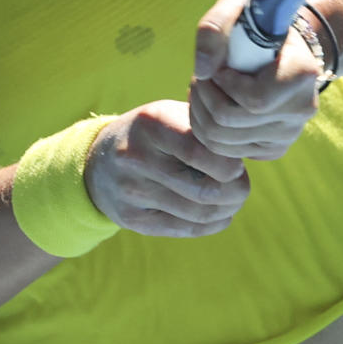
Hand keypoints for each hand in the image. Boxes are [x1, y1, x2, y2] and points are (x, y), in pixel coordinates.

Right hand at [84, 99, 249, 236]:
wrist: (98, 160)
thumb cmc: (152, 133)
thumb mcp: (170, 114)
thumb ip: (204, 128)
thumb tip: (244, 152)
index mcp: (151, 123)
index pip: (202, 152)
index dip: (230, 164)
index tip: (237, 163)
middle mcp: (136, 157)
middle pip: (204, 189)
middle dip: (235, 192)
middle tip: (242, 186)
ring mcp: (131, 190)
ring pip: (198, 213)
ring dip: (227, 210)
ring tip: (233, 200)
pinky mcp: (131, 218)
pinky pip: (184, 229)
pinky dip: (211, 225)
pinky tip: (219, 215)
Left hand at [189, 0, 321, 160]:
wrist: (282, 48)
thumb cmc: (257, 25)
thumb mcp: (235, 7)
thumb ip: (214, 28)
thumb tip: (203, 70)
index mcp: (302, 73)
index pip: (254, 100)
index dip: (223, 86)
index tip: (218, 67)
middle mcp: (302, 108)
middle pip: (230, 123)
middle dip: (202, 98)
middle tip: (200, 78)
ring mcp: (290, 133)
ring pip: (223, 142)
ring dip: (200, 115)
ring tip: (202, 91)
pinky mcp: (275, 149)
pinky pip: (228, 153)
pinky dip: (209, 132)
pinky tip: (213, 107)